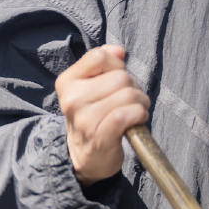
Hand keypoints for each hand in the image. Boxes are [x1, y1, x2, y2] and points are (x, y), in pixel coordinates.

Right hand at [55, 44, 149, 184]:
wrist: (86, 158)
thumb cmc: (93, 118)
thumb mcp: (90, 87)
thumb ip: (102, 63)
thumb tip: (118, 50)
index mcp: (67, 82)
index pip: (99, 56)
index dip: (116, 64)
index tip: (116, 78)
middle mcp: (72, 99)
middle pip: (120, 77)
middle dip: (133, 87)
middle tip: (128, 101)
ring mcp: (84, 119)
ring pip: (129, 95)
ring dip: (140, 103)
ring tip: (132, 112)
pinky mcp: (100, 135)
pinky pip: (129, 113)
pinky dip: (140, 115)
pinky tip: (136, 120)